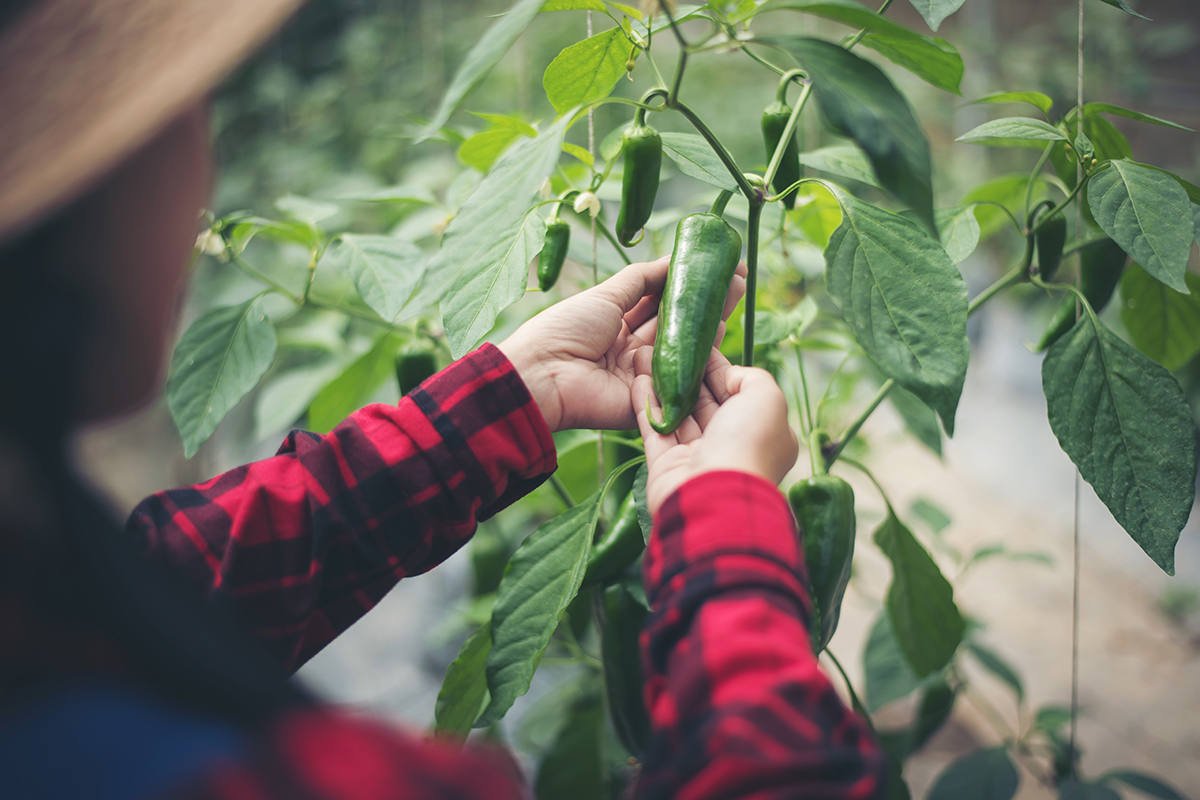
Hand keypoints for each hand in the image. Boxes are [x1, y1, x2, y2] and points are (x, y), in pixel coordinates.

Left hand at [498, 257, 746, 431]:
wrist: (545, 375)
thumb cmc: (565, 329)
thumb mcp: (604, 295)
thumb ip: (641, 279)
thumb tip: (672, 260)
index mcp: (613, 324)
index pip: (657, 301)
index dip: (683, 284)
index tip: (712, 265)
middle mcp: (630, 350)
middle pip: (675, 323)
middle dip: (704, 299)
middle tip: (736, 276)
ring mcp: (643, 375)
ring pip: (681, 346)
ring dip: (708, 320)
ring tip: (735, 291)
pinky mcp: (651, 399)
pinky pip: (679, 375)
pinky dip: (699, 354)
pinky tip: (721, 328)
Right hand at [632, 347, 798, 515]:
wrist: (714, 497)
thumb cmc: (748, 445)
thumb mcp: (768, 399)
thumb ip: (753, 378)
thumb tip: (730, 375)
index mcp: (761, 432)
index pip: (738, 393)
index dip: (719, 367)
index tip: (699, 344)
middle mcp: (730, 445)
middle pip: (706, 402)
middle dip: (686, 373)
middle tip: (668, 345)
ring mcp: (697, 457)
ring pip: (677, 413)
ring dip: (662, 384)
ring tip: (646, 356)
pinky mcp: (667, 465)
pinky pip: (655, 429)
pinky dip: (646, 405)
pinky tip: (638, 379)